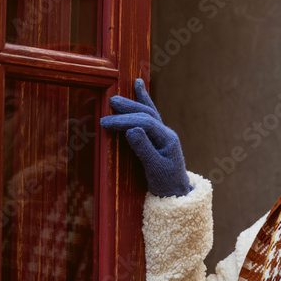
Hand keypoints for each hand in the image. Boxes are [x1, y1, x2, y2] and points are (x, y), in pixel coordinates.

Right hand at [101, 78, 191, 196]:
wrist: (176, 193)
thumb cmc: (166, 184)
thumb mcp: (155, 169)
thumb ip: (144, 149)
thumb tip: (131, 129)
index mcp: (167, 139)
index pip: (145, 123)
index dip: (124, 121)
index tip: (105, 123)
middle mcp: (166, 133)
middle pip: (147, 114)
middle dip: (128, 108)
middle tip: (109, 103)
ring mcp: (163, 134)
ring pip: (148, 112)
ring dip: (133, 101)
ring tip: (118, 95)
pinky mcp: (157, 137)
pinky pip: (149, 115)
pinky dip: (143, 100)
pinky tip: (139, 86)